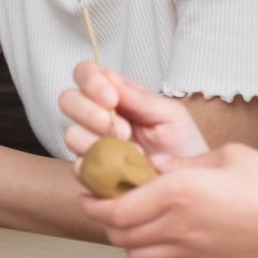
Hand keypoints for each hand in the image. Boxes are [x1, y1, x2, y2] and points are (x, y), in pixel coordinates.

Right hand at [60, 61, 207, 164]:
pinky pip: (78, 167)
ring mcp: (91, 144)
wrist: (190, 185)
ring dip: (97, 142)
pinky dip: (99, 168)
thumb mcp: (169, 115)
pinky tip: (121, 171)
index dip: (91, 81)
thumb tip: (109, 76)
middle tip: (123, 131)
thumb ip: (139, 97)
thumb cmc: (182, 145)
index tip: (112, 99)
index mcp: (115, 93)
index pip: (85, 72)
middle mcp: (97, 115)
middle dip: (91, 113)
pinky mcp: (92, 173)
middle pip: (67, 99)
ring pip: (70, 133)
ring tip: (131, 153)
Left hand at [78, 142, 257, 257]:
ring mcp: (191, 250)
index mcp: (178, 192)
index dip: (94, 202)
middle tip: (101, 199)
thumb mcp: (226, 155)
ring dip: (124, 236)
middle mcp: (178, 225)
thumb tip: (156, 162)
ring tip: (127, 215)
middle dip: (103, 218)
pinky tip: (157, 236)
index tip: (86, 189)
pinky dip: (150, 255)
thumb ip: (184, 158)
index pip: (118, 208)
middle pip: (121, 234)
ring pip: (137, 253)